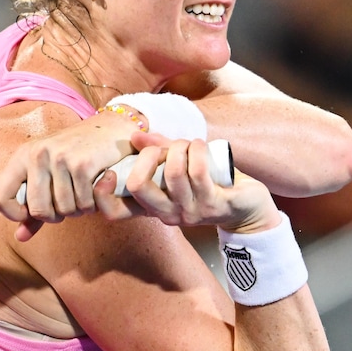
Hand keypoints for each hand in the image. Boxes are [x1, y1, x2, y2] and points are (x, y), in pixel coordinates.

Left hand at [0, 112, 139, 240]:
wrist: (110, 129)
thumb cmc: (76, 153)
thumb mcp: (48, 173)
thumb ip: (32, 207)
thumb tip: (20, 237)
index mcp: (22, 156)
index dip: (13, 214)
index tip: (29, 214)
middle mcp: (38, 155)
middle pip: (37, 210)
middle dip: (54, 216)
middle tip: (65, 206)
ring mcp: (60, 158)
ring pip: (63, 209)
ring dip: (76, 210)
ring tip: (81, 196)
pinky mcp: (83, 164)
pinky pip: (83, 203)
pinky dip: (91, 205)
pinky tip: (93, 191)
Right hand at [95, 132, 282, 233]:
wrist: (248, 207)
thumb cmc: (210, 184)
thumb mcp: (179, 168)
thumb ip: (157, 152)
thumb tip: (134, 136)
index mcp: (153, 208)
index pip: (114, 211)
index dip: (103, 192)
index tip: (114, 169)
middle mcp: (167, 214)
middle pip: (138, 186)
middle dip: (148, 155)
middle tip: (164, 148)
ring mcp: (191, 212)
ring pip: (172, 173)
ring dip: (179, 147)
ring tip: (188, 144)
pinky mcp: (214, 204)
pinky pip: (198, 171)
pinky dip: (196, 150)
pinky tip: (200, 145)